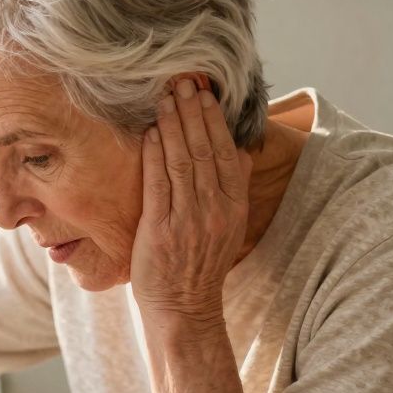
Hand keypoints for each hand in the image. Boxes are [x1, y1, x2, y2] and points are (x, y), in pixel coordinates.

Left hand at [131, 76, 252, 327]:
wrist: (184, 309)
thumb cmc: (199, 266)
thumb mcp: (228, 227)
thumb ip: (233, 190)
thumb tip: (242, 153)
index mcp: (233, 207)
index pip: (227, 153)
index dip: (216, 121)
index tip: (206, 94)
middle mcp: (215, 210)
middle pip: (206, 150)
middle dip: (193, 113)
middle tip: (184, 82)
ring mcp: (188, 219)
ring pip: (183, 161)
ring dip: (174, 125)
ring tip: (166, 98)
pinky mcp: (161, 229)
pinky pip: (159, 183)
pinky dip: (155, 154)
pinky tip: (150, 133)